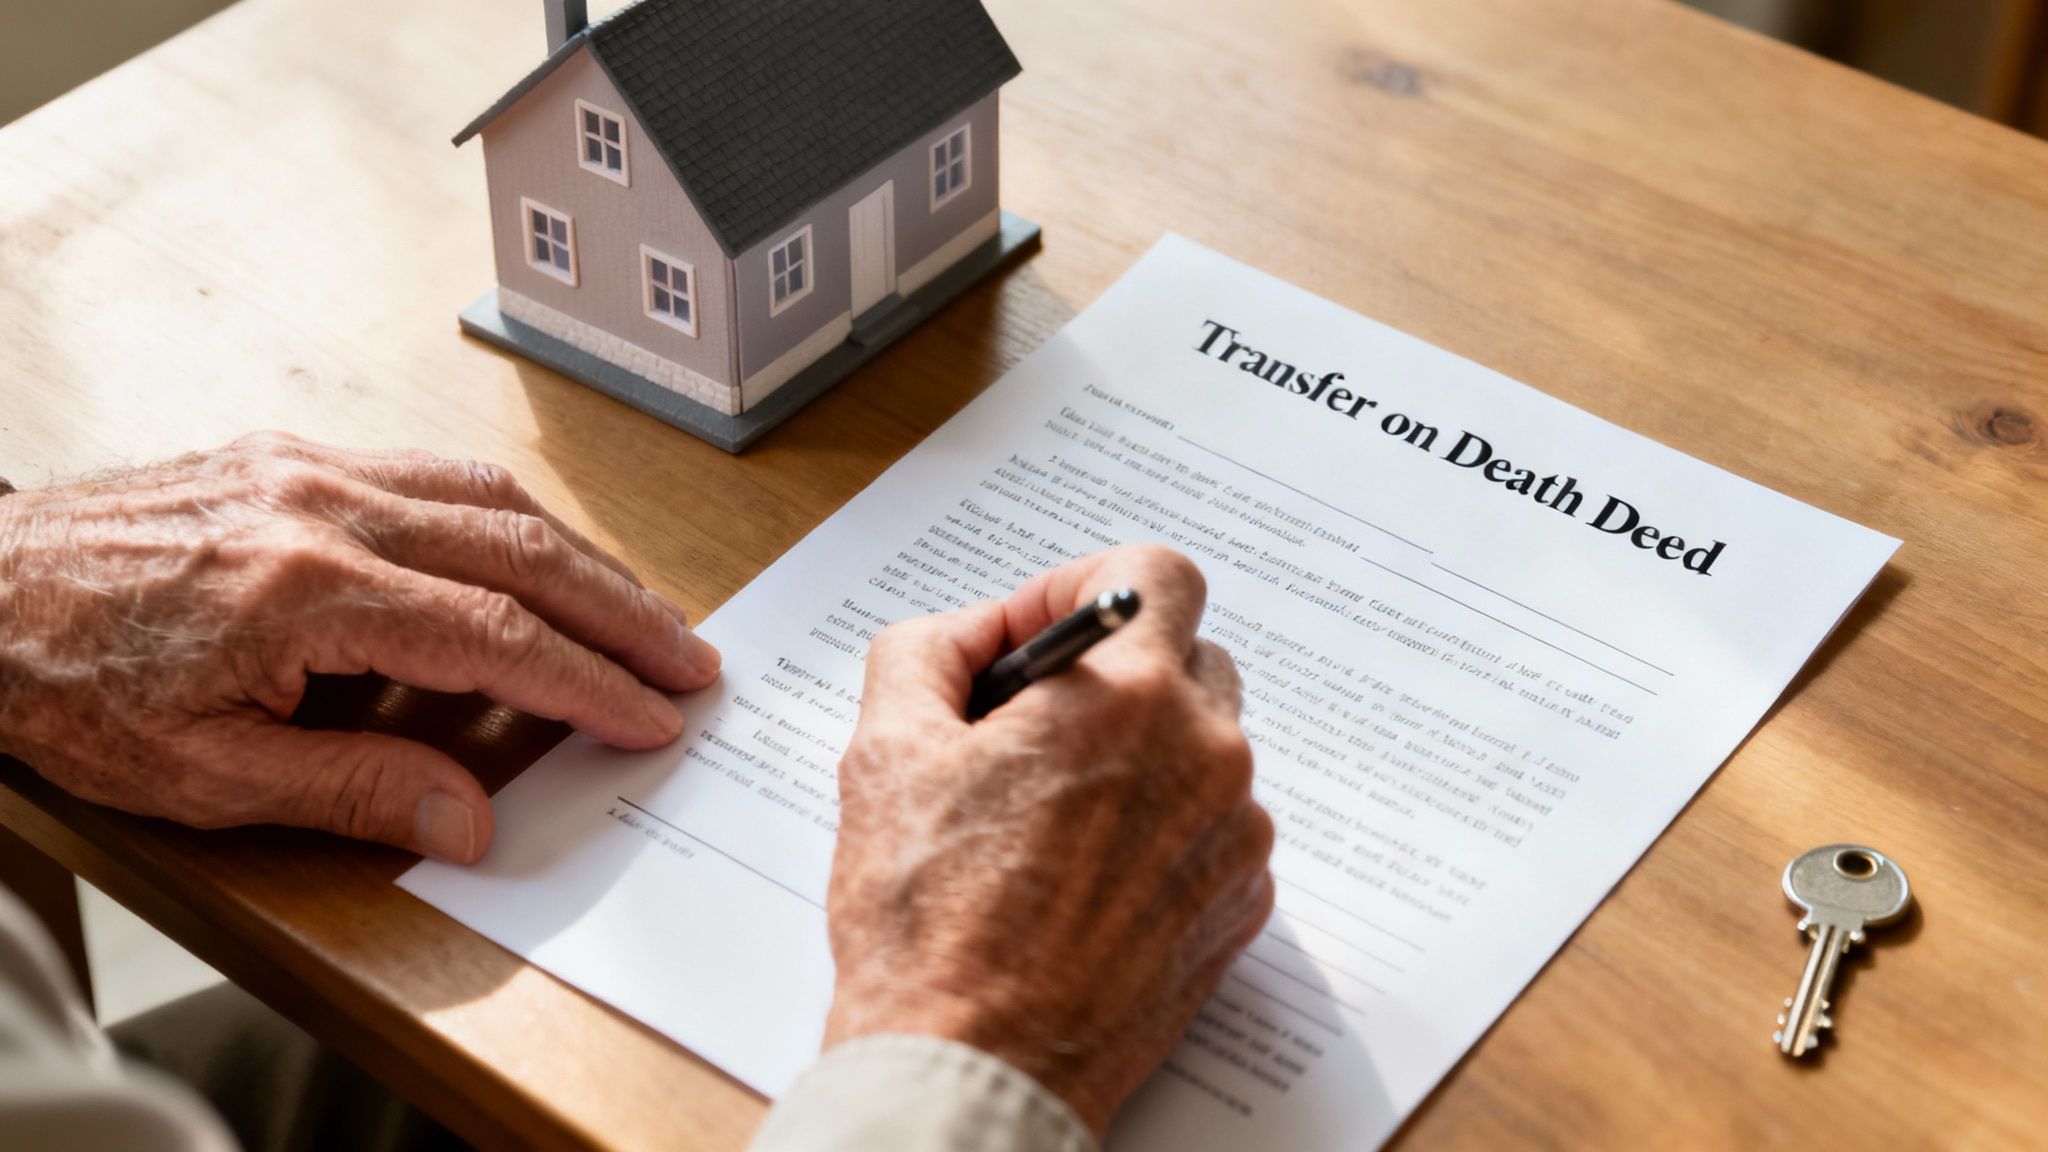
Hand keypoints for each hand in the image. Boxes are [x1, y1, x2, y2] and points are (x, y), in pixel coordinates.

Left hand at [0, 432, 719, 861]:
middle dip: (622, 611)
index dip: (590, 682)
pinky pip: (436, 471)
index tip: (654, 715)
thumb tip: (470, 815)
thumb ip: (350, 789)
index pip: (496, 635)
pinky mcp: (295, 452)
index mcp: (304, 589)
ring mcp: (310, 467)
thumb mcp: (200, 774)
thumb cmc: (67, 685)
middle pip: (521, 550)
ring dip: (583, 556)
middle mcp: (322, 507)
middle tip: (690, 658)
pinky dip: (513, 515)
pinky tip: (543, 551)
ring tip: (641, 611)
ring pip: (491, 497)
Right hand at [823, 544, 1274, 1134]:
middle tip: (1032, 726)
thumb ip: (929, 648)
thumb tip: (975, 629)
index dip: (1087, 585)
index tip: (1041, 632)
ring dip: (1139, 753)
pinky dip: (1161, 828)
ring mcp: (1235, 836)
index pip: (1156, 571)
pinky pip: (1214, 826)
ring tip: (1050, 814)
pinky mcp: (1240, 905)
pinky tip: (1084, 874)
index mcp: (1127, 697)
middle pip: (1187, 656)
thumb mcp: (886, 751)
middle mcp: (1205, 755)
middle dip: (1113, 672)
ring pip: (1202, 746)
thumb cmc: (927, 923)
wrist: (976, 1065)